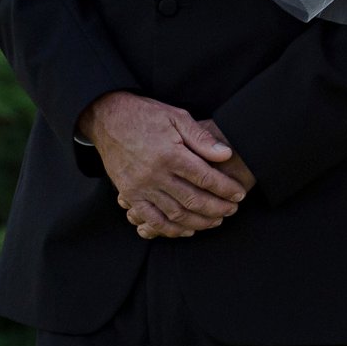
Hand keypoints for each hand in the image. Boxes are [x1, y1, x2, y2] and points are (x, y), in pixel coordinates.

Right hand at [120, 117, 254, 238]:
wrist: (107, 118)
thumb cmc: (144, 115)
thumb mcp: (176, 117)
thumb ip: (201, 137)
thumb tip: (225, 154)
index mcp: (170, 154)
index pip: (205, 178)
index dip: (225, 188)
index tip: (239, 193)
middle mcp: (155, 174)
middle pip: (194, 200)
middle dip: (218, 208)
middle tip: (232, 210)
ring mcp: (140, 187)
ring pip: (176, 214)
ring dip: (199, 222)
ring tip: (216, 221)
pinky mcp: (129, 194)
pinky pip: (152, 220)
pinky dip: (171, 230)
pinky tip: (187, 230)